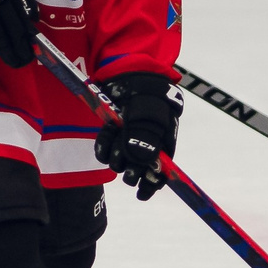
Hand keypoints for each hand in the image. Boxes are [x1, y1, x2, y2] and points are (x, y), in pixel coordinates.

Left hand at [93, 70, 181, 198]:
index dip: (152, 184)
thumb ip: (144, 138)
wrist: (128, 73)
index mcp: (164, 142)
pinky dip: (103, 146)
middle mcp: (146, 144)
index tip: (141, 194)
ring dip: (115, 155)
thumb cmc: (146, 93)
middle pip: (138, 170)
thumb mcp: (148, 114)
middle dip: (130, 170)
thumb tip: (139, 160)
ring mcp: (128, 140)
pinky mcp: (113, 134)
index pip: (161, 171)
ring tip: (115, 135)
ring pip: (119, 161)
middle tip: (126, 168)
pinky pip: (105, 151)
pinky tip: (106, 134)